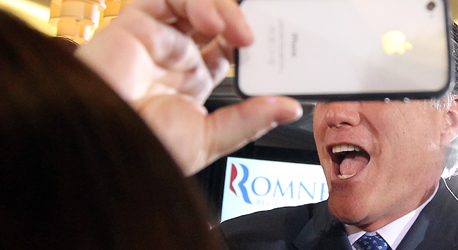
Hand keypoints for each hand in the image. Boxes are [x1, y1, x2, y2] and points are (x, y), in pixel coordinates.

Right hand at [75, 0, 302, 174]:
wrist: (105, 146)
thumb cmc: (144, 149)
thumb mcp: (209, 139)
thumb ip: (250, 120)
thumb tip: (289, 108)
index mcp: (192, 83)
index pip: (228, 50)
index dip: (252, 45)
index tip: (277, 52)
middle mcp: (175, 58)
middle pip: (215, 22)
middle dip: (242, 22)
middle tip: (263, 34)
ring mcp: (156, 39)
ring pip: (195, 5)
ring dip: (224, 10)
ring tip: (241, 33)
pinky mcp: (136, 23)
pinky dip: (196, 2)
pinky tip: (214, 22)